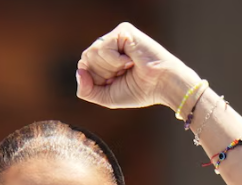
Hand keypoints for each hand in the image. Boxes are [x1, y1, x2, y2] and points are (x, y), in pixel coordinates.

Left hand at [76, 22, 198, 111]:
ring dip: (109, 68)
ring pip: (91, 54)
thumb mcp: (106, 97)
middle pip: (85, 59)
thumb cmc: (140, 91)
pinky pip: (103, 48)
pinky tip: (130, 61)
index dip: (96, 80)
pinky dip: (115, 61)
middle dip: (102, 74)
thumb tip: (79, 71)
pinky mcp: (123, 31)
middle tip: (123, 74)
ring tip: (128, 67)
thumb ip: (86, 90)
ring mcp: (116, 36)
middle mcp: (109, 45)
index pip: (83, 67)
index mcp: (105, 58)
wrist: (163, 85)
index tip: (116, 82)